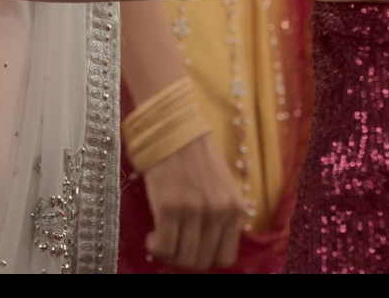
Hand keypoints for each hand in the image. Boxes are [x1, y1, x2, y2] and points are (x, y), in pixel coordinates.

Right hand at [140, 133, 244, 270]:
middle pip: (202, 261)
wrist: (172, 128)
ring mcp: (195, 211)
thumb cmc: (194, 154)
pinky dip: (156, 247)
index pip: (225, 257)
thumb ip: (219, 214)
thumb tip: (205, 242)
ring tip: (161, 240)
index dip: (206, 258)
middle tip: (172, 246)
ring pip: (183, 257)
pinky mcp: (170, 207)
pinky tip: (152, 236)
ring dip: (169, 255)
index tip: (191, 249)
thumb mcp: (220, 186)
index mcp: (235, 208)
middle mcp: (219, 213)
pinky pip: (164, 246)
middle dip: (185, 259)